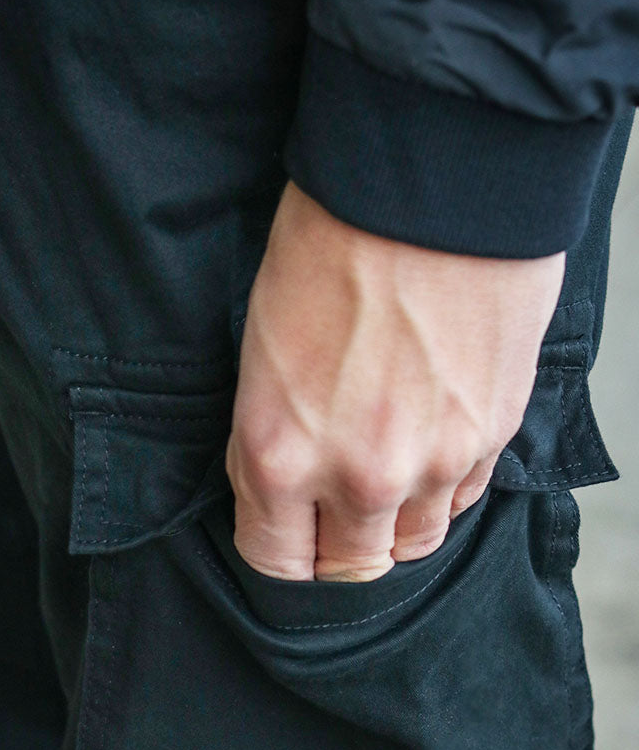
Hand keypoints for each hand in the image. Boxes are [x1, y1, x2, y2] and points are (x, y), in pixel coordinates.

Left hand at [225, 180, 565, 580]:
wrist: (429, 181)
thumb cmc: (328, 247)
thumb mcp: (259, 355)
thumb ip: (269, 446)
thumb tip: (281, 496)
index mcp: (279, 458)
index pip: (275, 562)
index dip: (279, 549)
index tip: (287, 534)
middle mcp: (359, 479)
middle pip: (350, 569)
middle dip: (337, 547)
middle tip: (335, 510)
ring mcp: (434, 464)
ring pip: (414, 543)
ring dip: (395, 522)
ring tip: (387, 471)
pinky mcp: (490, 436)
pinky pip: (463, 499)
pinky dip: (443, 486)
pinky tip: (429, 438)